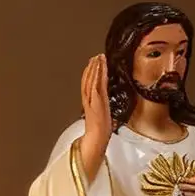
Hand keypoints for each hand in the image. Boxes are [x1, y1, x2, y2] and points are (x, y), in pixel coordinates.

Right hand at [78, 54, 110, 181]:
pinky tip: (101, 66)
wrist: (96, 139)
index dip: (90, 75)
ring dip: (95, 67)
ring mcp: (92, 99)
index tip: (92, 65)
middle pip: (88, 79)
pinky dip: (98, 74)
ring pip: (92, 79)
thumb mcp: (101, 120)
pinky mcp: (97, 99)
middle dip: (92, 67)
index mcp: (89, 104)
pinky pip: (97, 83)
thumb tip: (106, 115)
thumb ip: (101, 114)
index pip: (88, 86)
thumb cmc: (99, 133)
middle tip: (95, 56)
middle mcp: (89, 100)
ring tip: (98, 57)